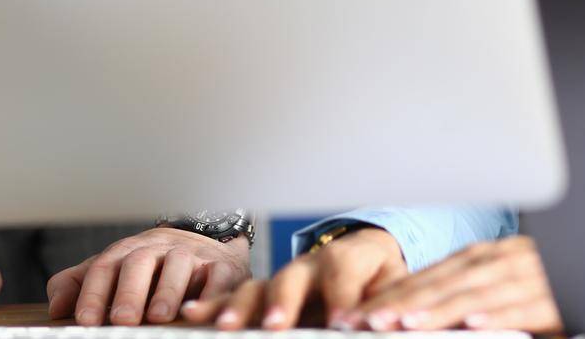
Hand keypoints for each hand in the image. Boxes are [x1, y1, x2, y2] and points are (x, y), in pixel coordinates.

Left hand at [47, 226, 250, 325]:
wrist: (206, 242)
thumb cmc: (153, 267)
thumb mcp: (116, 270)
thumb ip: (82, 284)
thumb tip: (56, 307)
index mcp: (129, 250)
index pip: (106, 266)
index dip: (94, 292)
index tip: (86, 320)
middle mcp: (159, 248)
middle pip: (141, 260)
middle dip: (130, 290)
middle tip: (123, 319)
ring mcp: (192, 255)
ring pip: (180, 264)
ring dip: (168, 291)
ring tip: (158, 317)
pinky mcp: (223, 266)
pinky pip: (219, 275)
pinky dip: (211, 293)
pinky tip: (199, 310)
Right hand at [180, 226, 406, 329]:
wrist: (364, 257)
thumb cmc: (379, 277)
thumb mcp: (393, 284)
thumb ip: (388, 303)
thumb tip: (388, 322)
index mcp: (348, 258)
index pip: (343, 271)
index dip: (339, 296)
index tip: (339, 322)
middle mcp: (310, 264)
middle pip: (292, 276)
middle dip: (282, 302)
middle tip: (275, 326)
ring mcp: (283, 276)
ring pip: (258, 285)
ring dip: (241, 306)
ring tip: (226, 327)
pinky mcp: (263, 291)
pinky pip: (235, 294)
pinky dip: (212, 304)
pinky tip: (191, 315)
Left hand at [347, 236, 560, 333]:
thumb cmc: (542, 280)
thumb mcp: (496, 280)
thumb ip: (460, 291)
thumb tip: (410, 310)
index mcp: (483, 257)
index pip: (429, 276)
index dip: (393, 294)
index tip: (358, 314)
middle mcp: (501, 260)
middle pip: (444, 282)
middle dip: (404, 302)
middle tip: (368, 321)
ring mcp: (528, 274)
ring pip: (477, 293)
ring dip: (440, 309)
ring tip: (408, 324)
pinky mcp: (555, 296)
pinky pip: (523, 305)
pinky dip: (497, 312)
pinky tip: (474, 323)